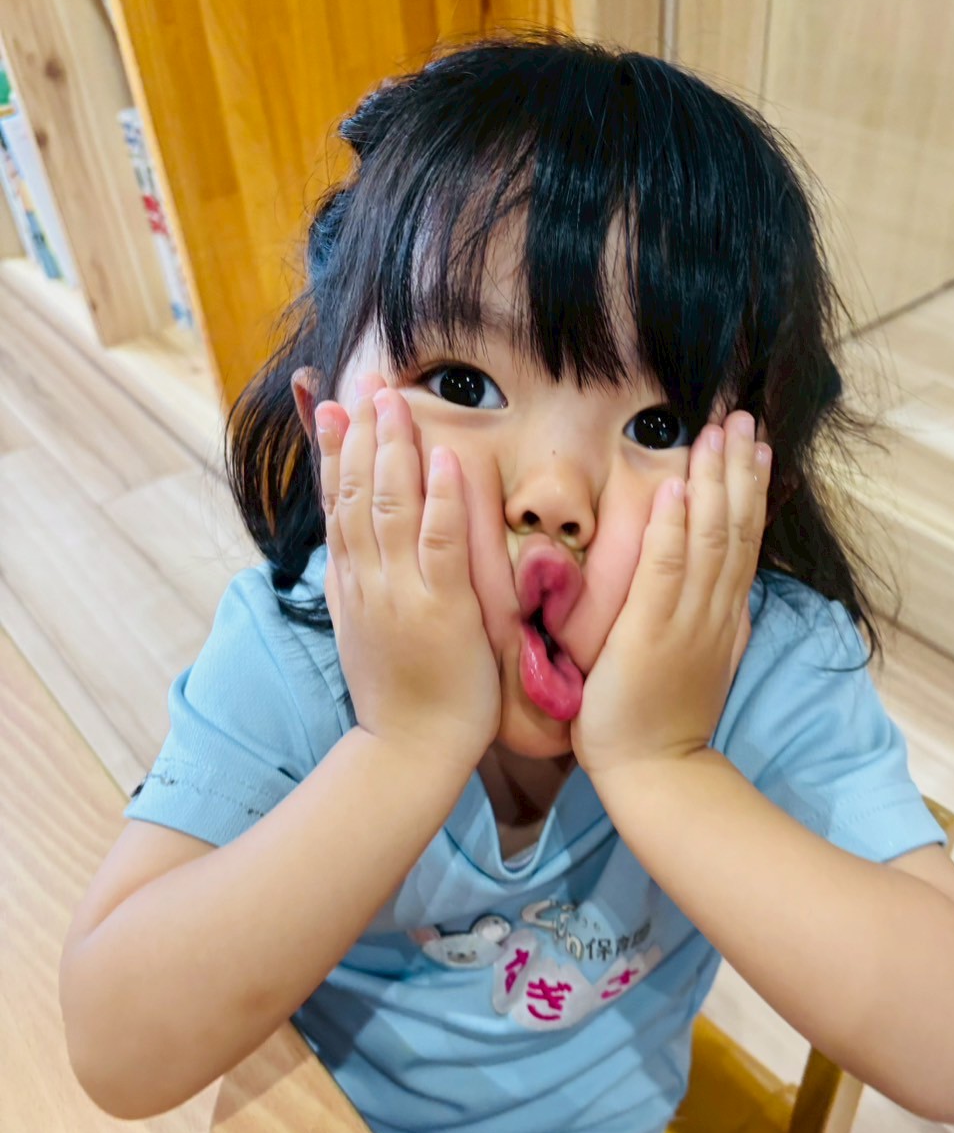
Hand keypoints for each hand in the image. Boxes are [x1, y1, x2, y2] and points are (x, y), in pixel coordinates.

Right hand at [315, 375, 499, 769]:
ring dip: (393, 450)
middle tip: (367, 383)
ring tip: (394, 400)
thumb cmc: (399, 693)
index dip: (334, 452)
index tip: (332, 406)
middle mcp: (368, 580)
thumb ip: (354, 583)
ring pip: (390, 508)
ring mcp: (400, 593)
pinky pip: (439, 544)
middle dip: (362, 434)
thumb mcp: (361, 630)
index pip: (337, 504)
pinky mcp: (440, 610)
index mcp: (352, 583)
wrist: (409, 749)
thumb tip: (344, 546)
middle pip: (357, 494)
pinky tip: (443, 460)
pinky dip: (441, 500)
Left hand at [571, 411, 769, 780]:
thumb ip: (713, 624)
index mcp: (723, 615)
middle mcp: (714, 610)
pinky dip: (675, 527)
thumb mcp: (700, 662)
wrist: (658, 772)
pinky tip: (678, 488)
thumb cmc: (663, 720)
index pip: (743, 541)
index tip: (754, 445)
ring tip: (717, 432)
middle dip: (738, 468)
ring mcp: (688, 620)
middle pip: (735, 526)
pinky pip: (667, 569)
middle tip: (741, 416)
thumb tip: (729, 592)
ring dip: (714, 481)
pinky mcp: (652, 632)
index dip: (749, 490)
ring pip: (711, 537)